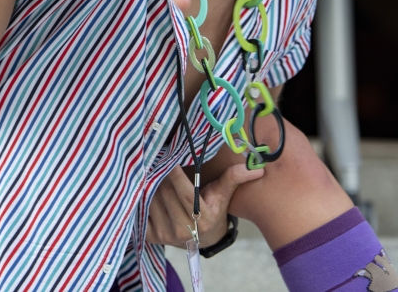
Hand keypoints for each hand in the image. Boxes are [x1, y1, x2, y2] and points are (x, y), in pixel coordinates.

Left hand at [146, 164, 263, 248]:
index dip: (176, 175)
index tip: (169, 157)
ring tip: (152, 171)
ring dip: (149, 183)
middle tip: (158, 158)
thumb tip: (256, 168)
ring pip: (151, 199)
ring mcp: (165, 235)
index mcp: (202, 220)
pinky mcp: (150, 236)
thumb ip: (233, 179)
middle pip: (165, 193)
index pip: (185, 194)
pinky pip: (140, 210)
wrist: (201, 240)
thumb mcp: (222, 196)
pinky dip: (140, 196)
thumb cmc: (212, 210)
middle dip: (160, 173)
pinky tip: (143, 186)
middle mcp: (183, 230)